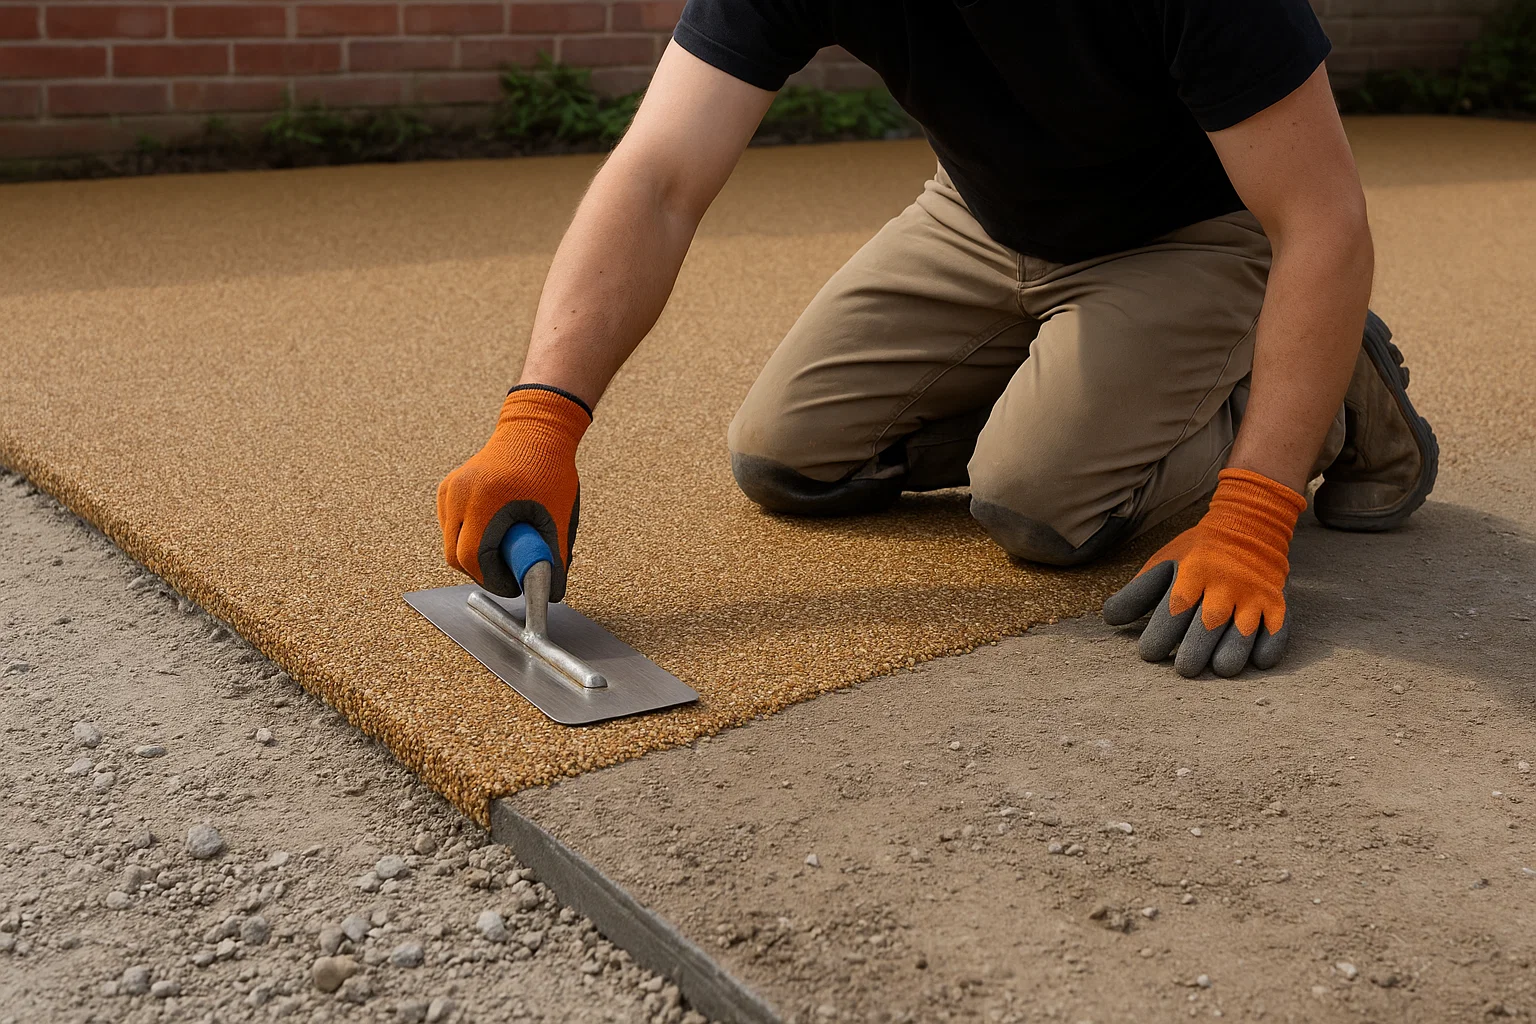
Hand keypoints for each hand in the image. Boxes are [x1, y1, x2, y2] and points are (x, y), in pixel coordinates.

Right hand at [436, 385, 590, 600]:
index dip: (493, 580)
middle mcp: (460, 494)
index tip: (513, 586)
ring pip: (450, 543)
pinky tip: (491, 529)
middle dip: (482, 573)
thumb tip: (552, 593)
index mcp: (487, 500)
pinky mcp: (446, 488)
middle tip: (508, 575)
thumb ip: (554, 556)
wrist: (534, 430)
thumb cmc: (549, 471)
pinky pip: (450, 526)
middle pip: (455, 556)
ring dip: (473, 554)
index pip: (474, 558)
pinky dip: (467, 536)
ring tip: (504, 549)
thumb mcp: (557, 516)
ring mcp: (450, 490)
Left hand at [1102, 468, 1306, 676]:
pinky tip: (1256, 661)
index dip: (1159, 635)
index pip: (1173, 609)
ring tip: (1217, 668)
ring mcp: (1253, 594)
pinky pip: (1277, 631)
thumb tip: (1110, 620)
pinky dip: (1267, 649)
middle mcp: (1224, 584)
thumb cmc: (1197, 552)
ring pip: (1242, 633)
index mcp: (1192, 572)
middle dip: (1193, 652)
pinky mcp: (1277, 603)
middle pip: (1207, 625)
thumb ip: (1137, 592)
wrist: (1250, 523)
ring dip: (1230, 656)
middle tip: (1183, 668)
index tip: (1149, 654)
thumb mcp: (1164, 562)